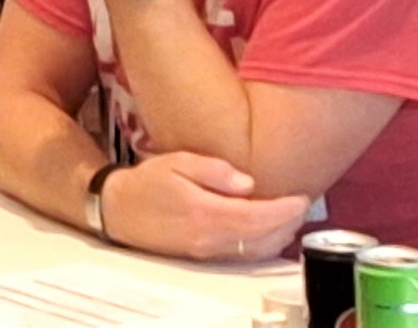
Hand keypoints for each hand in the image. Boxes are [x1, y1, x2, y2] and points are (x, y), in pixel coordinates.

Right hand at [91, 153, 309, 263]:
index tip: (301, 198)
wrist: (117, 209)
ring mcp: (207, 251)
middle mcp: (210, 238)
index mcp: (206, 213)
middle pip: (263, 238)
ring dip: (278, 236)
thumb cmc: (146, 182)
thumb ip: (214, 170)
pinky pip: (242, 255)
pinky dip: (262, 244)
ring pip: (255, 251)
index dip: (285, 210)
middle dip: (287, 223)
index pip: (258, 217)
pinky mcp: (203, 255)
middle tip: (300, 205)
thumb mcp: (177, 162)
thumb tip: (248, 184)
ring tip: (289, 217)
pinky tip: (266, 231)